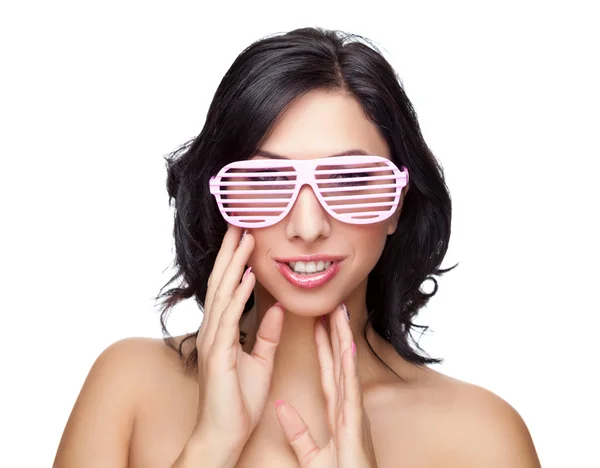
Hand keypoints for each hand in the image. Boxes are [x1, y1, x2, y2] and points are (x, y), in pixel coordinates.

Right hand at [191, 226, 284, 450]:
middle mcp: (215, 330)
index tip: (246, 236)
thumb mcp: (260, 361)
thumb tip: (275, 307)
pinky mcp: (218, 355)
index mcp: (224, 331)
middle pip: (223, 282)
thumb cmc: (239, 401)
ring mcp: (214, 341)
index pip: (230, 287)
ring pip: (224, 293)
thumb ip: (265, 334)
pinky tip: (248, 276)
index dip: (237, 261)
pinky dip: (239, 295)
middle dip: (231, 252)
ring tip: (245, 238)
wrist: (224, 435)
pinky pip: (230, 319)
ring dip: (235, 264)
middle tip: (240, 222)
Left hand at [274, 304, 377, 466]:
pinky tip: (346, 346)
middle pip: (338, 362)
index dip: (323, 346)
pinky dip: (348, 366)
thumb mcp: (312, 455)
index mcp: (337, 412)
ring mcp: (352, 412)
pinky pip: (349, 389)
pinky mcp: (353, 423)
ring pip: (345, 368)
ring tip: (339, 313)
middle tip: (331, 305)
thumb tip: (280, 408)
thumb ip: (296, 431)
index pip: (327, 371)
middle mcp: (347, 406)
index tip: (319, 322)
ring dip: (342, 340)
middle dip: (335, 333)